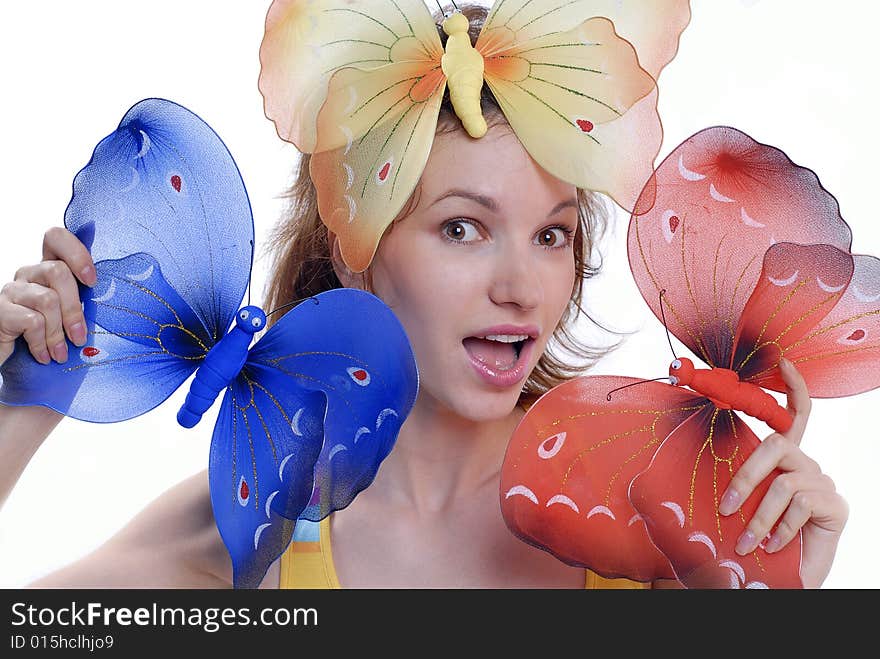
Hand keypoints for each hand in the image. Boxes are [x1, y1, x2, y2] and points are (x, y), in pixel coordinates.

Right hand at [0, 227, 95, 367]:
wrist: (23, 371)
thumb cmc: (56, 343)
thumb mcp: (76, 320)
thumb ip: (89, 303)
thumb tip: (118, 296)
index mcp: (50, 270)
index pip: (56, 237)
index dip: (76, 252)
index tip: (92, 281)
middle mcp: (29, 275)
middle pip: (57, 271)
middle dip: (74, 309)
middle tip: (80, 338)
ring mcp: (12, 290)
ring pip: (47, 300)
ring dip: (59, 333)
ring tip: (61, 354)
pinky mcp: (0, 310)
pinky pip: (31, 321)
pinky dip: (42, 343)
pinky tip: (44, 356)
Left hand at [718, 358, 847, 587]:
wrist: (779, 580)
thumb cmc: (748, 540)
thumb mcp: (725, 510)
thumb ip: (710, 487)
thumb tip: (645, 481)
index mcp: (780, 459)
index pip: (794, 414)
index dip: (793, 388)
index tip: (786, 362)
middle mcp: (805, 464)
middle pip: (777, 443)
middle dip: (746, 475)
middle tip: (725, 509)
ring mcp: (823, 483)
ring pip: (785, 482)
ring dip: (759, 515)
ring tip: (746, 543)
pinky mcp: (836, 506)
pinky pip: (803, 503)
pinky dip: (780, 528)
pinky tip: (772, 547)